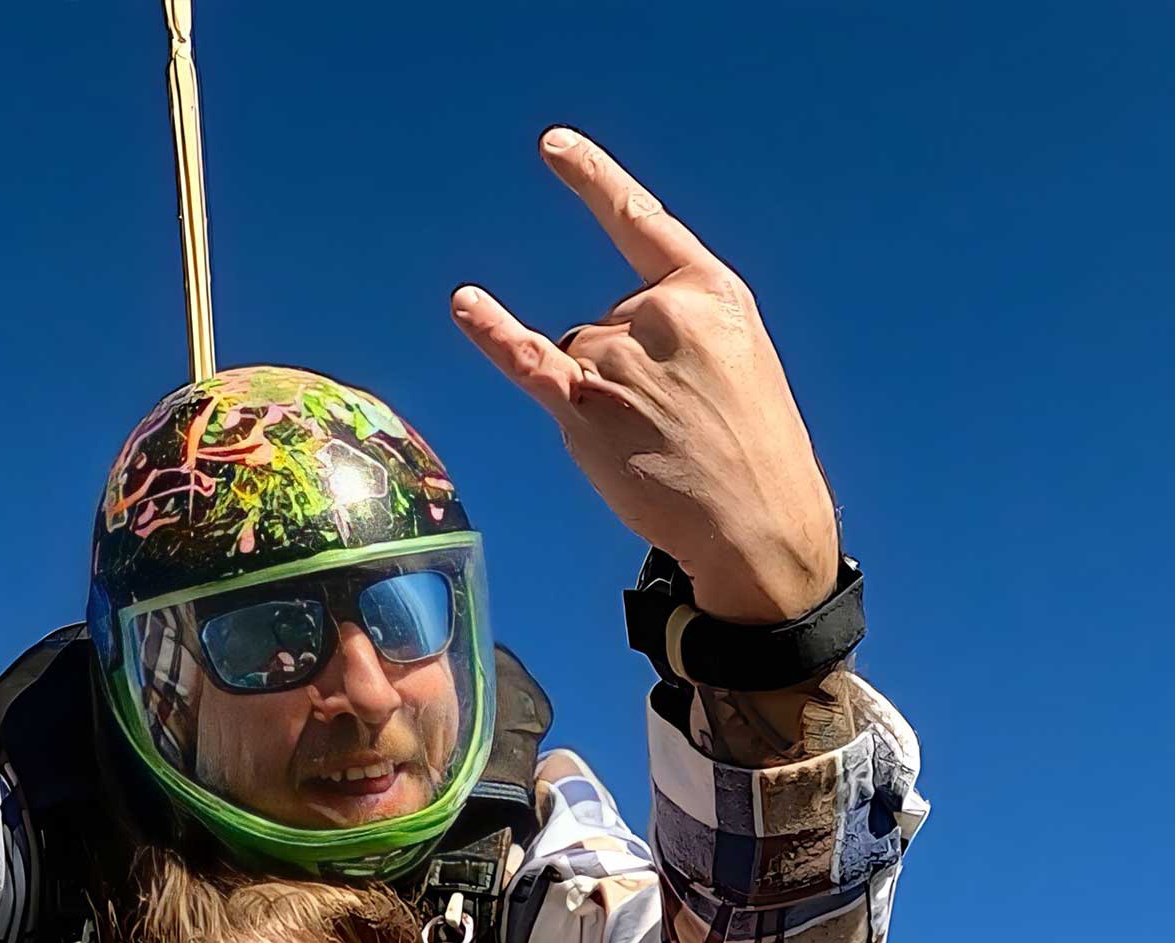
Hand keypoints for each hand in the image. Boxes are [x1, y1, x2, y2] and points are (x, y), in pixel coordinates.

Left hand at [453, 127, 837, 624]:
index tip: (552, 146)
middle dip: (625, 374)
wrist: (754, 519)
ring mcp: (617, 357)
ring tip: (649, 444)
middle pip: (604, 324)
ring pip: (578, 362)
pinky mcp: (583, 406)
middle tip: (673, 425)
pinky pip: (524, 358)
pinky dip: (492, 331)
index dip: (593, 181)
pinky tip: (465, 303)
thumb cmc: (749, 449)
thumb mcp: (739, 358)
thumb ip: (677, 328)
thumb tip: (596, 341)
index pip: (640, 221)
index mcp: (710, 289)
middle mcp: (658, 312)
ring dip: (599, 404)